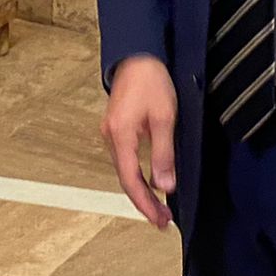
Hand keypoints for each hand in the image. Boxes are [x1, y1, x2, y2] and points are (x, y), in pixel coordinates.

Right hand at [101, 55, 177, 228]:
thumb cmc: (151, 80)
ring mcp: (111, 132)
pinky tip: (150, 180)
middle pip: (125, 179)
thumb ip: (163, 153)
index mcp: (120, 135)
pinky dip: (137, 174)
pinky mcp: (116, 127)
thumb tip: (164, 185)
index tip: (160, 219)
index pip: (131, 181)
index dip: (145, 203)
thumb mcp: (164, 117)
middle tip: (163, 220)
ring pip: (125, 170)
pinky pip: (125, 158)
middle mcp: (111, 136)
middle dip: (144, 202)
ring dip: (141, 189)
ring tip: (160, 206)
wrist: (137, 55)